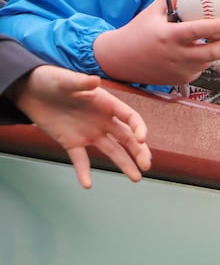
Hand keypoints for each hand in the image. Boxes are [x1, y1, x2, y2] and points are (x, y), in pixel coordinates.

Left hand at [7, 66, 150, 187]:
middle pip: (127, 138)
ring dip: (124, 164)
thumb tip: (94, 81)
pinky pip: (81, 160)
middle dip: (139, 152)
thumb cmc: (50, 80)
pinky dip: (84, 172)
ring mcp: (89, 133)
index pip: (131, 118)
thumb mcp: (64, 80)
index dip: (139, 129)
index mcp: (106, 104)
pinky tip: (87, 184)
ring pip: (112, 151)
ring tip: (135, 178)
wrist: (29, 91)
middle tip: (146, 166)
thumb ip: (80, 83)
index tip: (141, 140)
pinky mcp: (72, 142)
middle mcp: (103, 121)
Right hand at [92, 0, 219, 86]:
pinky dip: (202, 61)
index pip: (198, 31)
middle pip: (213, 53)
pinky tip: (198, 53)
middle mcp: (176, 55)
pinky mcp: (180, 80)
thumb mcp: (153, 11)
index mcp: (169, 36)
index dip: (217, 27)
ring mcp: (179, 71)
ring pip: (208, 62)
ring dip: (216, 52)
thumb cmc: (138, 31)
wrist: (120, 59)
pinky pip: (199, 70)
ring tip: (218, 41)